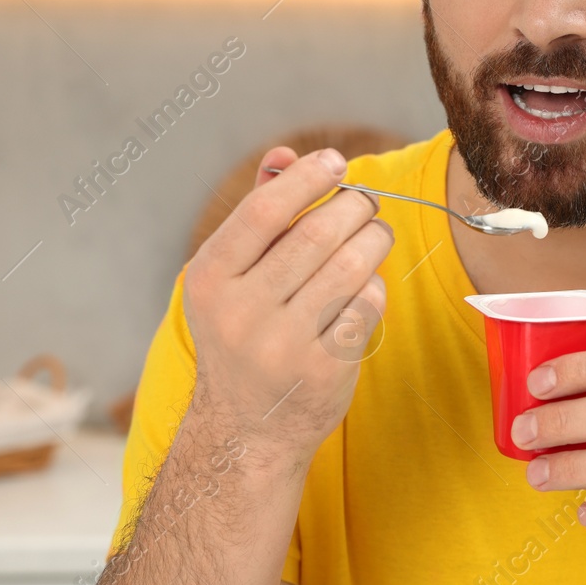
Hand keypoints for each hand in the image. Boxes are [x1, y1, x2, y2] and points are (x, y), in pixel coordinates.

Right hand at [181, 146, 393, 472]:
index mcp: (210, 280)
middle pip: (317, 234)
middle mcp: (241, 313)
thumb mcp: (231, 278)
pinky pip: (367, 306)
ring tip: (375, 236)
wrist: (246, 429)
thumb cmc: (243, 334)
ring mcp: (283, 346)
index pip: (263, 211)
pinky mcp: (324, 370)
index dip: (307, 178)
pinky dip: (374, 288)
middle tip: (365, 204)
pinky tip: (364, 289)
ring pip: (351, 267)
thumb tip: (285, 155)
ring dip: (375, 240)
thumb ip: (258, 214)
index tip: (335, 161)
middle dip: (354, 207)